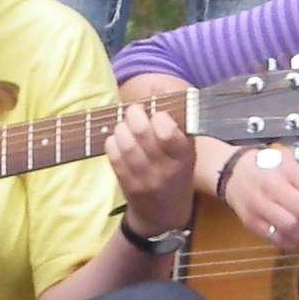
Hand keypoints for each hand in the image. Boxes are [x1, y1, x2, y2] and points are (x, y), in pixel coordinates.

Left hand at [108, 100, 196, 239]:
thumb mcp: (186, 148)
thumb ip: (175, 117)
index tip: (157, 115)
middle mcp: (165, 169)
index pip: (169, 133)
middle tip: (134, 111)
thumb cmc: (178, 173)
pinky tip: (118, 140)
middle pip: (142, 133)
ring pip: (125, 143)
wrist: (164, 215)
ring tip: (125, 125)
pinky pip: (114, 156)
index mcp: (184, 157)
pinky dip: (112, 142)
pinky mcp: (127, 185)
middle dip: (134, 115)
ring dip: (121, 128)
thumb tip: (156, 84)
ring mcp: (145, 179)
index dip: (159, 118)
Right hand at [211, 146, 298, 250]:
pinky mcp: (252, 223)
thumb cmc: (270, 164)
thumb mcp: (294, 155)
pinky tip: (297, 236)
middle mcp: (272, 187)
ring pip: (293, 229)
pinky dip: (292, 242)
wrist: (233, 173)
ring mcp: (260, 207)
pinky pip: (277, 239)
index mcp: (286, 168)